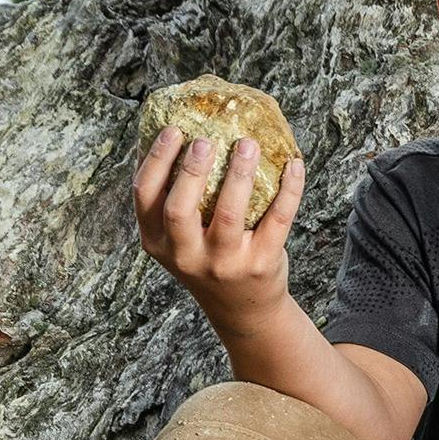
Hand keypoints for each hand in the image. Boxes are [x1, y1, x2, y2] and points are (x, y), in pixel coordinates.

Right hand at [134, 130, 303, 326]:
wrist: (243, 309)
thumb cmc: (208, 258)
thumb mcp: (179, 240)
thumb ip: (175, 200)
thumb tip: (184, 131)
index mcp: (158, 243)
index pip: (145, 197)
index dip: (156, 160)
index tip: (173, 130)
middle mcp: (186, 256)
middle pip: (179, 210)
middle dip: (191, 171)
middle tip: (205, 140)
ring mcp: (224, 263)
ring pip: (228, 214)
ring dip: (239, 174)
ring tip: (248, 144)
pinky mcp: (260, 264)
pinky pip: (277, 220)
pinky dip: (289, 189)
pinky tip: (293, 164)